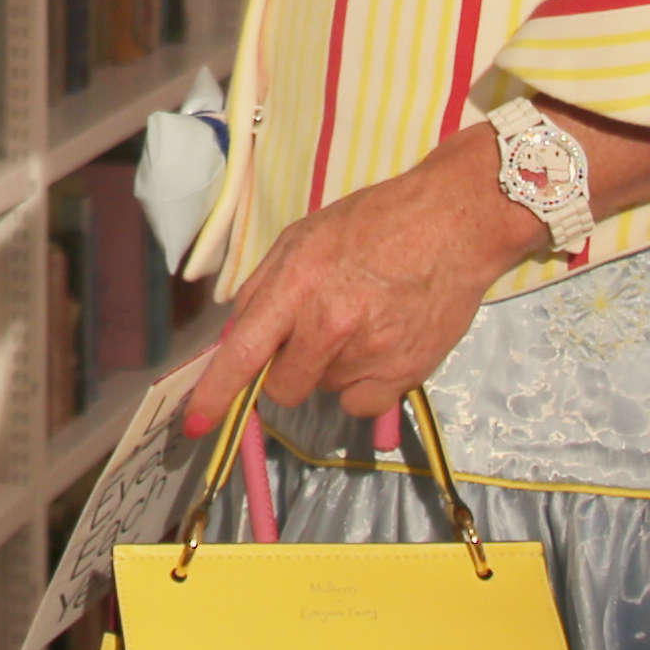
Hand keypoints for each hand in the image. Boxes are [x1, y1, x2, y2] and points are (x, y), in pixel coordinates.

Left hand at [181, 133, 545, 431]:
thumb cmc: (374, 224)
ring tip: (360, 323)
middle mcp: (330, 325)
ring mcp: (369, 353)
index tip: (194, 426)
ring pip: (325, 391)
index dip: (216, 395)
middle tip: (315, 332)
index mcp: (296, 284)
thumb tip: (238, 336)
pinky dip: (364, 386)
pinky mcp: (405, 374)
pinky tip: (379, 348)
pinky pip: (361, 406)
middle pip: (283, 387)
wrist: (455, 225)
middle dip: (288, 369)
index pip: (244, 354)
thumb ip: (265, 289)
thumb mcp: (303, 238)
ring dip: (332, 369)